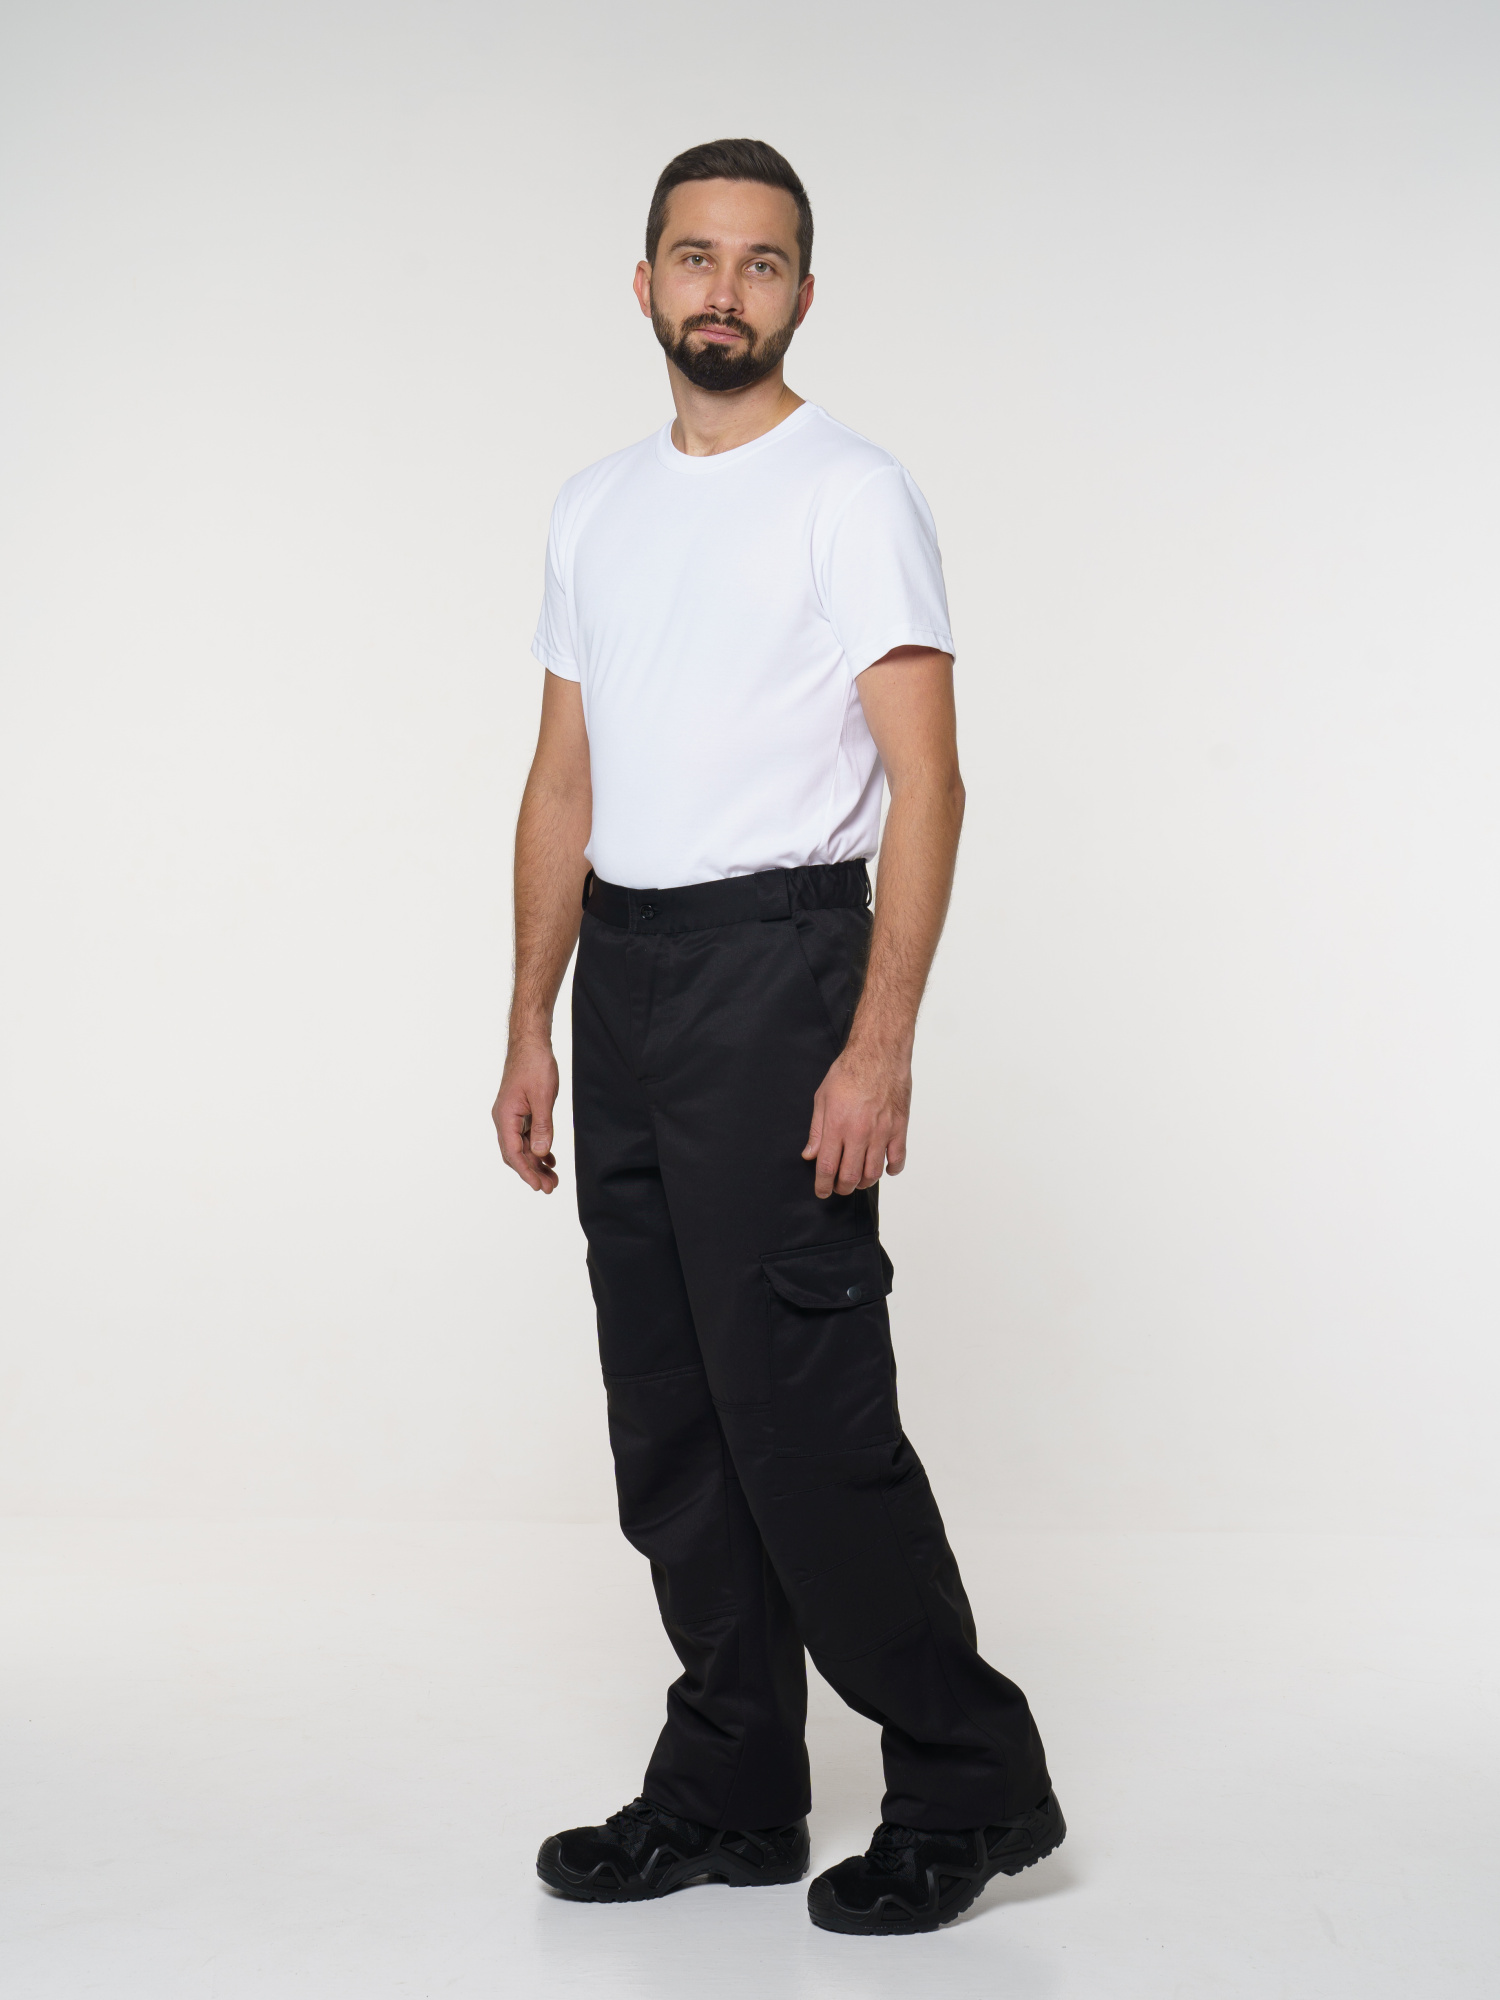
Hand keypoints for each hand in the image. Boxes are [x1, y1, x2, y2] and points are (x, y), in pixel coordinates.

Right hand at [493, 1037, 560, 1192]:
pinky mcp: (520, 1112)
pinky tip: (550, 1158)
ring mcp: (512, 1116)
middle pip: (516, 1154)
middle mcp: (504, 1119)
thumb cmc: (535, 1065)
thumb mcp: (543, 1097)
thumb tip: (539, 1153)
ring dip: (536, 1163)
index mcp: (505, 1117)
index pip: (513, 1152)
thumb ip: (543, 1126)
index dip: (526, 1172)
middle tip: (550, 1187)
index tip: (538, 1187)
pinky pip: (527, 1136)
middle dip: (532, 1172)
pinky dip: (538, 1148)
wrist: (531, 1043)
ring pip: (522, 1147)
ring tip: (553, 1178)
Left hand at [802, 1040, 911, 1197]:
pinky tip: (884, 1168)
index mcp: (837, 1125)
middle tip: (838, 1187)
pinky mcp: (899, 1127)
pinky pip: (897, 1158)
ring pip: (873, 1172)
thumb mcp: (822, 1098)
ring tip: (858, 1179)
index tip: (821, 1191)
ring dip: (864, 1182)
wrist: (879, 1054)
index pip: (828, 1167)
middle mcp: (860, 1132)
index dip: (823, 1185)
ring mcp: (882, 1132)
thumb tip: (810, 1154)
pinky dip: (891, 1169)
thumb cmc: (849, 1072)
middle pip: (850, 1176)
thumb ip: (817, 1130)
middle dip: (842, 1187)